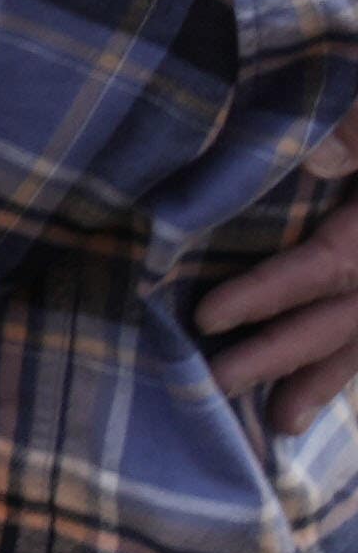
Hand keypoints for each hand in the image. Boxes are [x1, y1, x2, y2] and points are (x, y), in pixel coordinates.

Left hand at [204, 133, 357, 431]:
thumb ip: (348, 129)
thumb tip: (317, 161)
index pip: (330, 264)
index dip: (272, 293)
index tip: (208, 317)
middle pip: (347, 315)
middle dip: (285, 352)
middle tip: (218, 382)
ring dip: (325, 377)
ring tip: (279, 423)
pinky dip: (346, 363)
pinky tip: (311, 397)